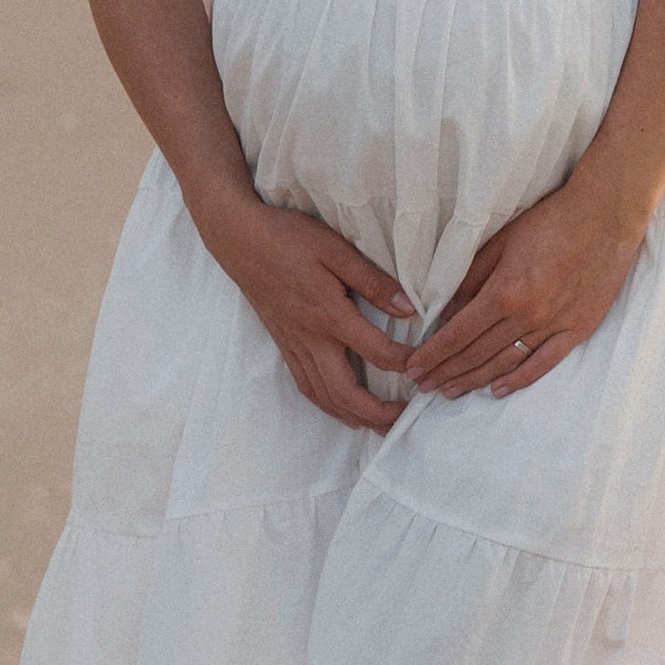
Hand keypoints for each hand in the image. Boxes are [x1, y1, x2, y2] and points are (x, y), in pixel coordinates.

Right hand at [204, 192, 413, 431]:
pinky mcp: (283, 344)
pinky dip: (326, 404)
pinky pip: (306, 385)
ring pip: (323, 396)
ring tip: (378, 425)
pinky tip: (341, 408)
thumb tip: (408, 309)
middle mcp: (311, 338)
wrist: (239, 240)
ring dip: (353, 416)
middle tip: (404, 418)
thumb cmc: (288, 238)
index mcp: (329, 315)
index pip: (376, 351)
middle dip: (376, 412)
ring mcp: (294, 345)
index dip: (405, 363)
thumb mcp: (336, 250)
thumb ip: (373, 281)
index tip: (425, 365)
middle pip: (345, 392)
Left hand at [403, 176, 648, 400]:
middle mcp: (526, 316)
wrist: (605, 217)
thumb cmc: (550, 222)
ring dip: (474, 380)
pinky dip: (519, 380)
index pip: (458, 334)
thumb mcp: (501, 241)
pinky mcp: (577, 329)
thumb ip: (471, 278)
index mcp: (504, 292)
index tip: (414, 369)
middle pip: (477, 353)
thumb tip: (448, 312)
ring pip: (505, 363)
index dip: (433, 354)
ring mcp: (553, 326)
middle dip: (446, 372)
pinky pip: (543, 362)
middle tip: (423, 387)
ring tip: (450, 392)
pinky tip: (498, 391)